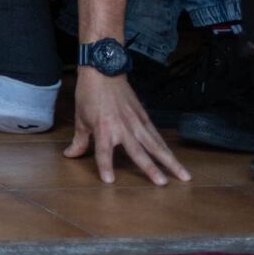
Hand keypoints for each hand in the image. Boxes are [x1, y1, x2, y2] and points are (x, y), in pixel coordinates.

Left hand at [66, 70, 190, 185]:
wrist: (103, 71)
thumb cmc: (89, 94)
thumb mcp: (80, 118)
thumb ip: (79, 140)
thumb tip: (70, 155)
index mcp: (103, 128)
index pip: (103, 152)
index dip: (105, 166)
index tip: (109, 181)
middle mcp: (122, 128)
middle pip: (138, 152)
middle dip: (151, 168)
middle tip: (162, 183)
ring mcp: (136, 122)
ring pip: (155, 145)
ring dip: (169, 160)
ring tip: (183, 175)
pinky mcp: (144, 116)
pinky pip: (156, 135)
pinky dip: (165, 146)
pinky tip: (173, 157)